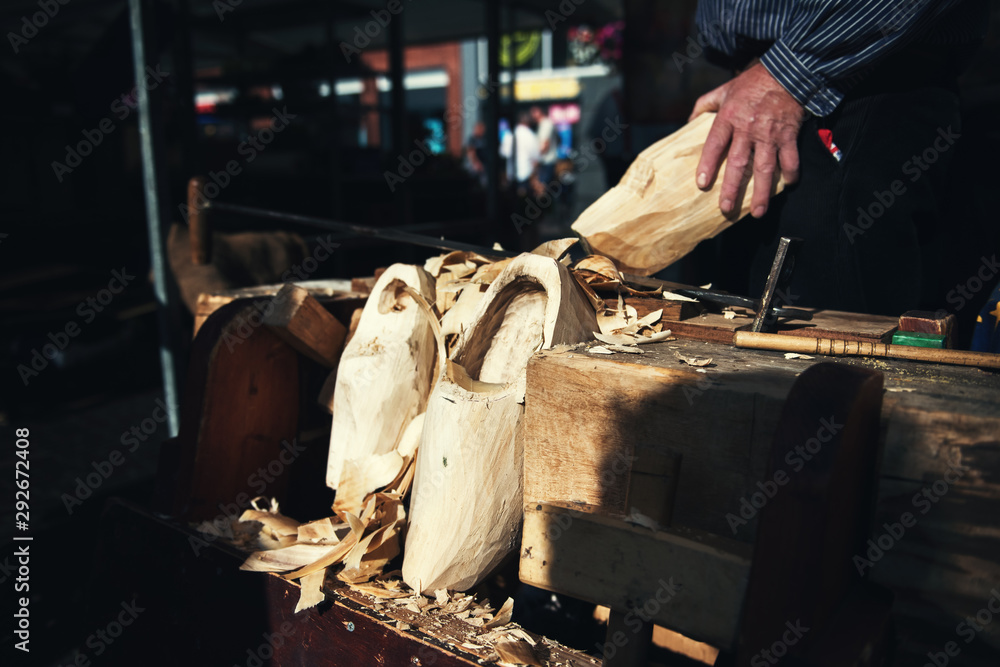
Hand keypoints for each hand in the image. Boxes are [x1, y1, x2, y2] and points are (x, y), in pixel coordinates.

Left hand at [690, 63, 805, 217]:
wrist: (786, 71)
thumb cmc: (752, 82)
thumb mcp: (723, 89)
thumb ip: (703, 106)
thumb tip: (687, 123)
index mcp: (729, 117)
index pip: (714, 144)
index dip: (708, 164)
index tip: (702, 184)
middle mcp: (748, 128)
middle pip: (738, 163)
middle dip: (732, 188)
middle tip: (726, 209)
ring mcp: (769, 133)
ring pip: (765, 167)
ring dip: (761, 191)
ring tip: (757, 212)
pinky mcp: (788, 134)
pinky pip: (790, 158)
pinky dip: (791, 173)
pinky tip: (787, 187)